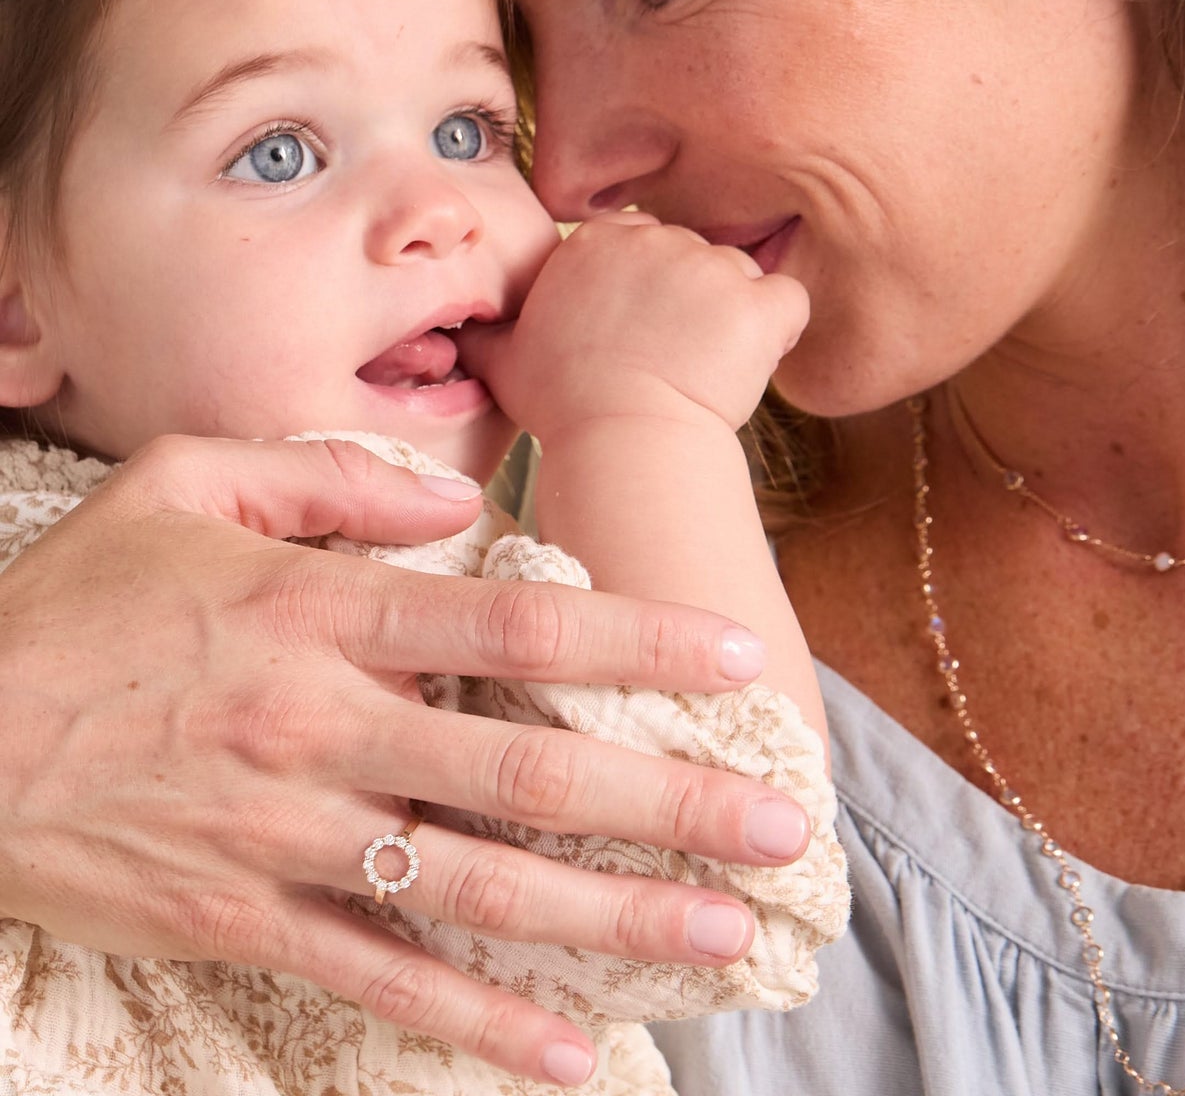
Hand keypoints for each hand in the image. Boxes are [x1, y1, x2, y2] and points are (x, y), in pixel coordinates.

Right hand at [0, 435, 807, 1084]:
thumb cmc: (75, 598)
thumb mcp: (184, 481)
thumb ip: (330, 474)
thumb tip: (452, 501)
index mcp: (323, 613)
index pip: (517, 624)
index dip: (638, 640)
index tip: (737, 658)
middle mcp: (323, 728)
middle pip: (526, 774)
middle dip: (670, 804)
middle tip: (782, 828)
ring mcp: (285, 836)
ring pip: (476, 888)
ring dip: (610, 918)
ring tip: (721, 935)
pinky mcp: (238, 922)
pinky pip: (377, 980)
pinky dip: (473, 1023)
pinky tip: (566, 1055)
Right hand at [463, 212, 809, 441]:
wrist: (622, 440)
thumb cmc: (563, 406)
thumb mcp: (507, 363)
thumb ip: (489, 333)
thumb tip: (461, 331)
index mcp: (597, 240)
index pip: (644, 246)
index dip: (650, 291)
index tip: (640, 334)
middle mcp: (657, 239)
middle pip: (693, 257)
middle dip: (692, 301)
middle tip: (672, 358)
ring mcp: (711, 267)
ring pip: (740, 276)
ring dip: (733, 317)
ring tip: (707, 370)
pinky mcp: (757, 302)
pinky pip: (788, 302)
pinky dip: (780, 329)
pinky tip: (754, 363)